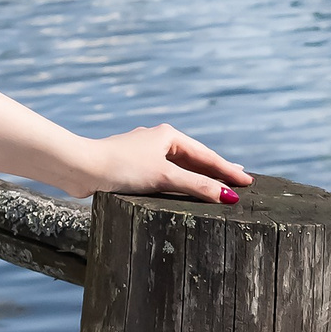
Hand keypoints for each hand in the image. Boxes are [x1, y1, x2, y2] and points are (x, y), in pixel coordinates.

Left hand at [62, 123, 250, 202]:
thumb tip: (227, 196)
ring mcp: (144, 153)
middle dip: (216, 171)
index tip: (248, 180)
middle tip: (239, 181)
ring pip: (179, 167)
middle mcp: (157, 140)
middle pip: (194, 159)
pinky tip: (183, 190)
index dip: (228, 170)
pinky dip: (180, 182)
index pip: (206, 155)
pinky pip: (165, 175)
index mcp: (167, 136)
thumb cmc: (123, 167)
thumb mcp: (164, 177)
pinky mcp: (133, 167)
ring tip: (217, 186)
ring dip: (198, 177)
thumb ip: (197, 185)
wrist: (82, 167)